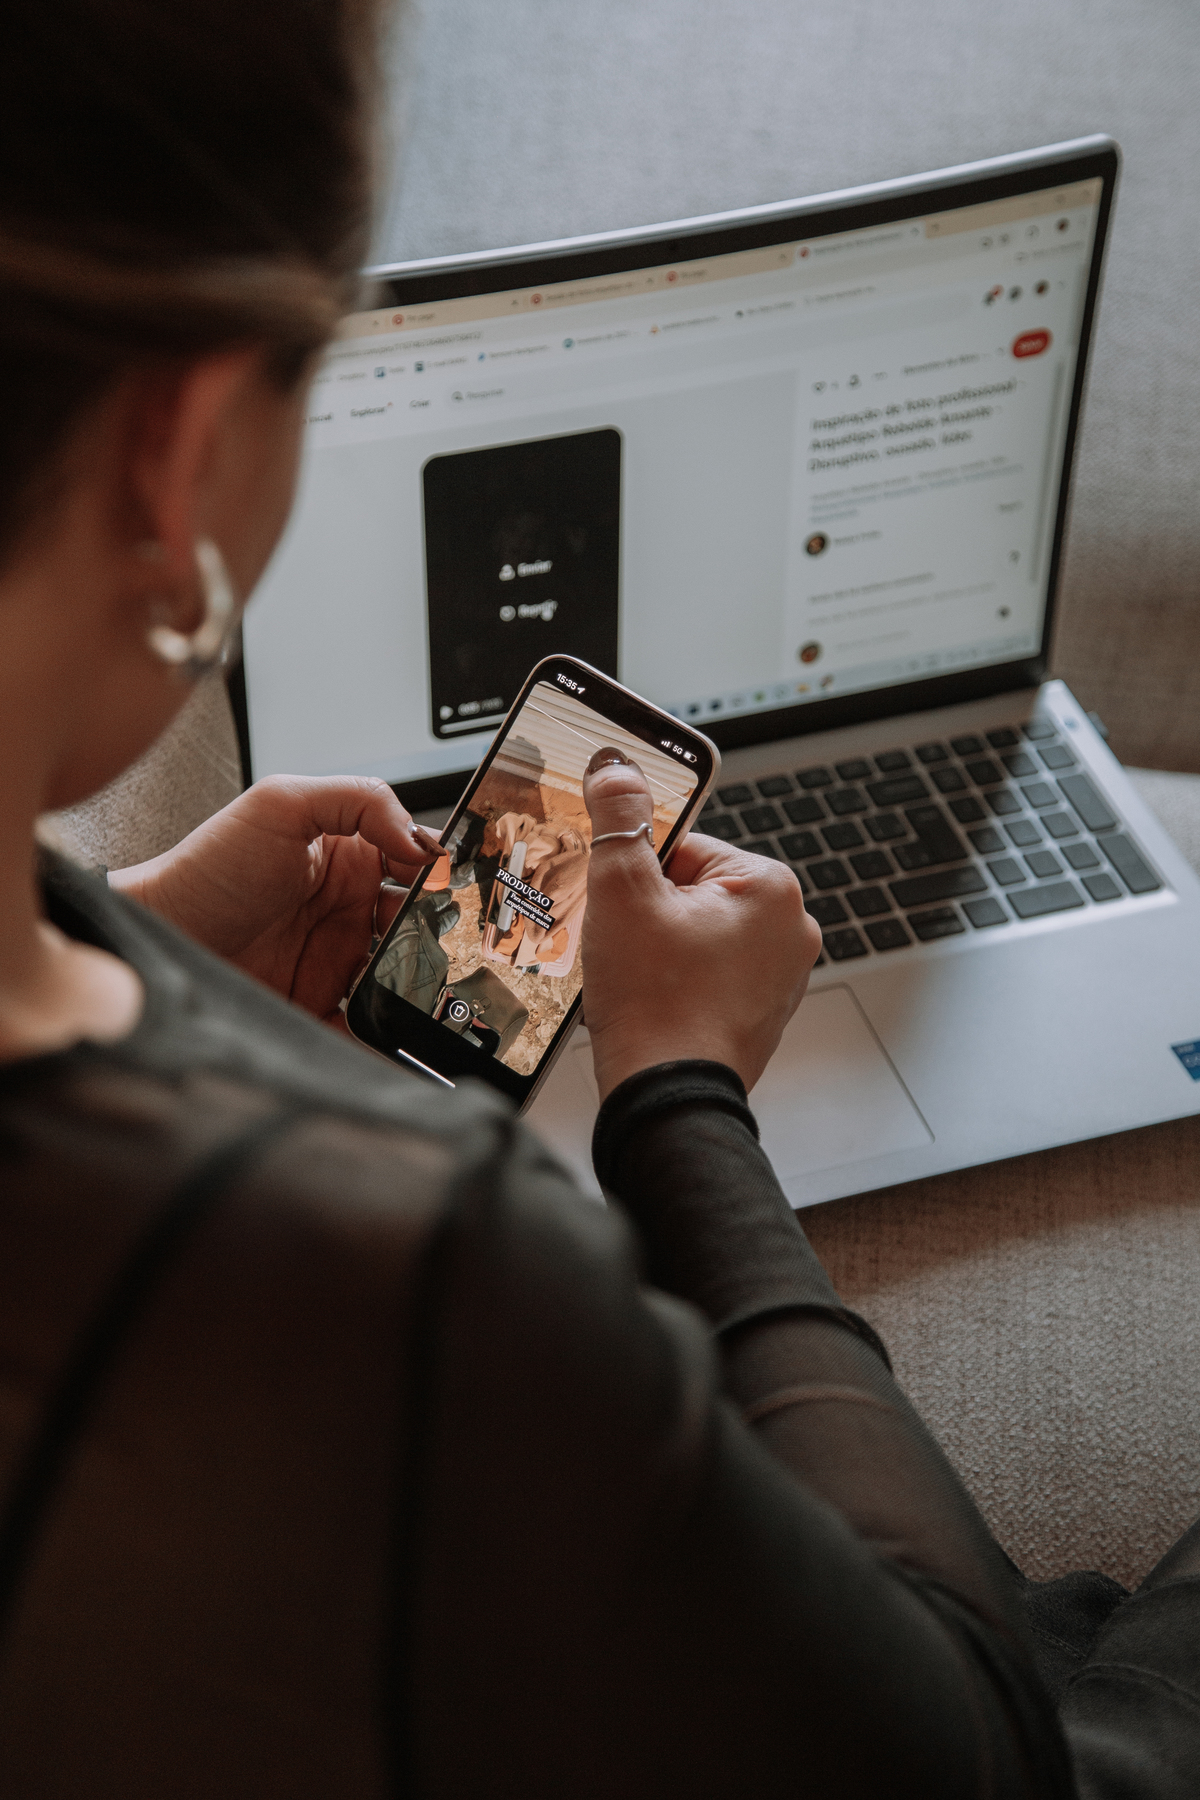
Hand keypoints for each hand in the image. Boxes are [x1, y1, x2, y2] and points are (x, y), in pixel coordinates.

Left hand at [109, 774, 441, 1023]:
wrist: (157, 940)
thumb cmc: (206, 872)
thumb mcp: (279, 804)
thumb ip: (357, 800)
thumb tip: (419, 839)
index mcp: (347, 857)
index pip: (414, 860)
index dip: (439, 872)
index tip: (449, 885)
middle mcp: (347, 908)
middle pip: (418, 922)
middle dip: (437, 931)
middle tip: (438, 938)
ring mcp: (336, 959)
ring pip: (401, 974)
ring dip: (416, 981)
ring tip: (416, 981)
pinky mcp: (319, 1005)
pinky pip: (367, 1025)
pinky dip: (383, 1033)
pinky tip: (388, 1027)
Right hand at [581, 753, 822, 1100]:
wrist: (668, 1097)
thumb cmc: (655, 1003)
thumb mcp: (623, 892)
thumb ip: (621, 821)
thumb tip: (616, 768)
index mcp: (771, 885)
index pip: (686, 846)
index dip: (639, 875)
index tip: (621, 904)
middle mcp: (790, 927)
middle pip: (692, 890)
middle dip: (651, 914)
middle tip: (629, 948)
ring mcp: (782, 975)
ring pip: (697, 934)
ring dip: (661, 948)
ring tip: (642, 979)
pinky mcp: (763, 1011)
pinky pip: (709, 974)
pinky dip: (678, 983)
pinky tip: (656, 1003)